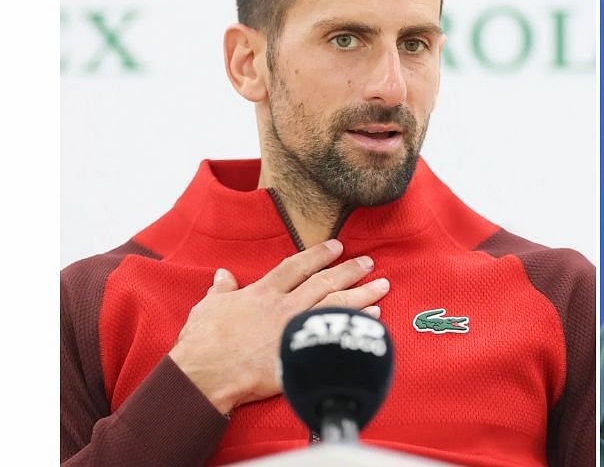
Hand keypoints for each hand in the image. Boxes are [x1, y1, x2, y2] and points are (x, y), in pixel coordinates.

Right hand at [167, 239, 389, 413]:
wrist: (205, 376)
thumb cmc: (203, 344)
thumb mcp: (208, 308)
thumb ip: (222, 290)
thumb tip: (223, 275)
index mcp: (263, 293)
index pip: (296, 266)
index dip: (319, 254)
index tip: (337, 246)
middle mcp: (284, 306)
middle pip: (324, 282)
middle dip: (350, 270)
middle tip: (369, 263)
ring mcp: (295, 329)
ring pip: (336, 304)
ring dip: (362, 293)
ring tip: (382, 286)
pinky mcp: (301, 353)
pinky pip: (337, 334)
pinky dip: (356, 322)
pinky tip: (373, 317)